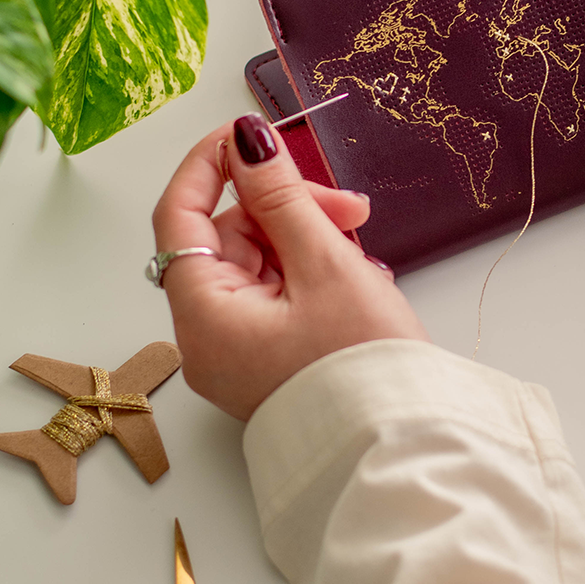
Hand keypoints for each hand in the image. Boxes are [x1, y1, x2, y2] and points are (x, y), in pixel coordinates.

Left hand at [152, 113, 428, 419]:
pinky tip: (357, 272)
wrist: (406, 449)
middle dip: (286, 207)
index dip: (210, 165)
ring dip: (307, 236)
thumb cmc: (363, 367)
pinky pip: (278, 291)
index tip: (250, 134)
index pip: (178, 217)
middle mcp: (210, 336)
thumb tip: (246, 139)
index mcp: (205, 316)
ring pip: (259, 261)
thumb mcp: (325, 266)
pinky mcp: (271, 357)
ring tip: (363, 242)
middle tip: (349, 208)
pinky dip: (313, 269)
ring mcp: (240, 350)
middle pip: (229, 237)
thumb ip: (282, 196)